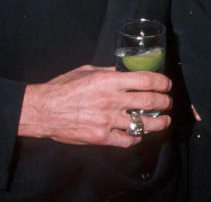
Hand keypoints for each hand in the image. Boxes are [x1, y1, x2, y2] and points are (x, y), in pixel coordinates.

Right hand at [18, 64, 172, 147]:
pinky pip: (127, 140)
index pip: (146, 80)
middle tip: (167, 102)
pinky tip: (139, 134)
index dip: (162, 82)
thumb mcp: (88, 71)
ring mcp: (107, 120)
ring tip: (165, 121)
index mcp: (109, 81)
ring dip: (159, 122)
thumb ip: (110, 71)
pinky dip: (137, 137)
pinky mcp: (101, 137)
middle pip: (149, 101)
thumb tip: (127, 70)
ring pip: (143, 123)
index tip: (167, 85)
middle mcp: (111, 100)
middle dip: (164, 102)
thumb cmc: (63, 88)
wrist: (43, 111)